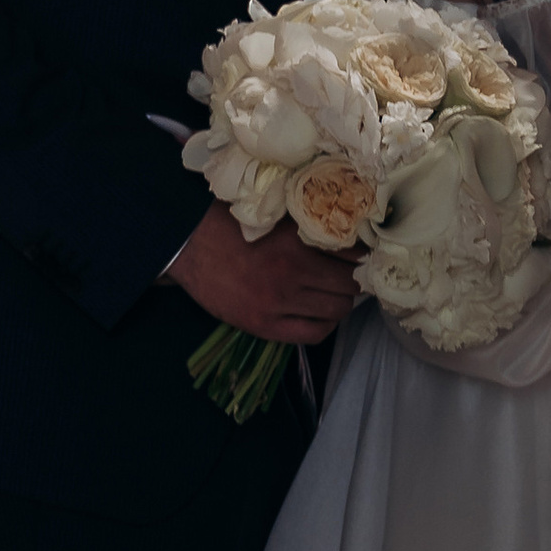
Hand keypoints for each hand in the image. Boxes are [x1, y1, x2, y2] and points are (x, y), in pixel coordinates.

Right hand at [165, 202, 359, 345]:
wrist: (188, 244)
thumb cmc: (228, 223)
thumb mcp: (273, 217)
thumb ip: (306, 225)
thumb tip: (345, 232)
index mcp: (296, 242)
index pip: (351, 253)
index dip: (361, 254)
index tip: (362, 253)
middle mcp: (293, 274)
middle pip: (349, 285)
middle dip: (354, 278)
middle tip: (350, 274)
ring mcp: (279, 303)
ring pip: (337, 310)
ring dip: (341, 301)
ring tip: (334, 293)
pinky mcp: (265, 326)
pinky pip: (313, 333)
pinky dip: (325, 324)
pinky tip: (321, 314)